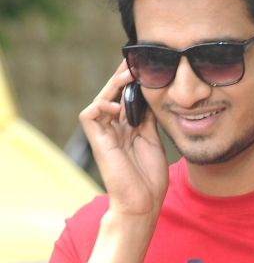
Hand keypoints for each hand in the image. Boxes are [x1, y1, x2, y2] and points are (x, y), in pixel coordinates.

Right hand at [79, 63, 168, 217]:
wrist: (143, 202)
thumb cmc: (150, 178)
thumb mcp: (154, 140)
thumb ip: (148, 118)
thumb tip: (151, 94)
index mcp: (128, 127)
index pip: (128, 97)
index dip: (136, 81)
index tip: (150, 65)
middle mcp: (114, 127)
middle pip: (115, 93)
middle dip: (125, 76)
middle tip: (137, 60)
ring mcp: (104, 133)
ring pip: (103, 98)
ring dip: (115, 84)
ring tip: (130, 74)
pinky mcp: (96, 139)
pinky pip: (92, 113)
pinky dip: (104, 104)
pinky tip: (119, 107)